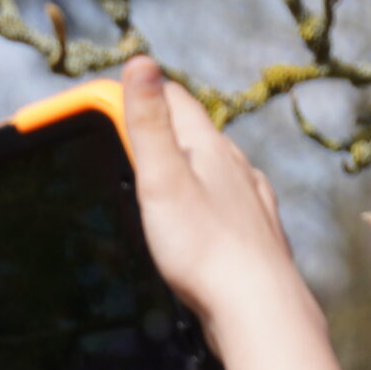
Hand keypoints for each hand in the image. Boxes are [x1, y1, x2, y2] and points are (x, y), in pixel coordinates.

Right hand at [118, 57, 311, 336]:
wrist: (256, 307)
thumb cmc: (205, 247)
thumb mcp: (161, 179)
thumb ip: (149, 123)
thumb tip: (141, 61)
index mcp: (210, 148)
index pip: (176, 99)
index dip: (143, 92)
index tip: (113, 99)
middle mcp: (238, 168)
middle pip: (198, 133)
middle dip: (166, 128)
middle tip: (132, 135)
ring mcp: (252, 201)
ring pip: (220, 168)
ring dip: (194, 164)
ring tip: (170, 172)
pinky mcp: (257, 236)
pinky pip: (233, 204)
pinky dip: (214, 200)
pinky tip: (211, 215)